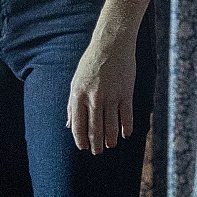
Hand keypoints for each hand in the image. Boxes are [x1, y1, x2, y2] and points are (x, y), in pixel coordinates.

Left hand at [68, 35, 138, 154]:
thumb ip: (72, 105)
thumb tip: (69, 125)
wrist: (112, 44)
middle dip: (96, 144)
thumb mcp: (75, 82)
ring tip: (110, 145)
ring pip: (111, 125)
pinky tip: (126, 134)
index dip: (81, 140)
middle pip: (95, 129)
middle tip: (98, 152)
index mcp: (78, 96)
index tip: (84, 148)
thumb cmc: (91, 63)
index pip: (78, 126)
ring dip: (111, 139)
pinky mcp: (126, 93)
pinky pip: (126, 115)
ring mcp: (111, 96)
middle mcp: (94, 99)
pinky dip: (126, 127)